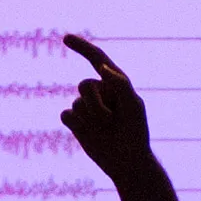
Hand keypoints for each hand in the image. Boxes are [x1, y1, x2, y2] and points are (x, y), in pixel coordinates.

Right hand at [59, 34, 153, 182]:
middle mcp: (99, 92)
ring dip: (91, 119)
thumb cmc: (135, 133)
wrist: (127, 162)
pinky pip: (66, 115)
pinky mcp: (75, 122)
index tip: (65, 38)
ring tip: (106, 130)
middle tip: (112, 121)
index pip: (97, 59)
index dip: (82, 47)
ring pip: (76, 103)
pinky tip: (89, 134)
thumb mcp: (133, 107)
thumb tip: (102, 68)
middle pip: (84, 85)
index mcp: (115, 83)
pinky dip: (77, 125)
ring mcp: (85, 107)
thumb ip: (121, 84)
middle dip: (97, 105)